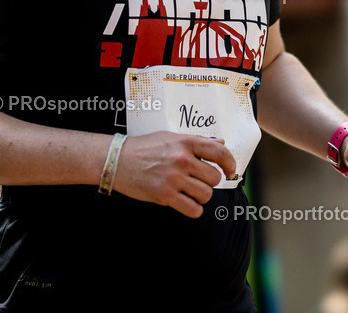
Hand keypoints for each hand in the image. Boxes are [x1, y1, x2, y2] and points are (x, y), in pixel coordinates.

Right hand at [111, 131, 235, 218]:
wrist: (117, 159)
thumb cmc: (144, 147)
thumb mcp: (171, 137)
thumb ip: (197, 141)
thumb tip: (220, 142)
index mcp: (186, 142)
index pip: (219, 152)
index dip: (230, 163)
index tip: (230, 171)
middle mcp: (182, 159)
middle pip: (214, 177)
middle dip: (210, 182)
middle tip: (199, 181)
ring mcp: (174, 178)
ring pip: (206, 194)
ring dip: (201, 196)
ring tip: (190, 192)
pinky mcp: (165, 194)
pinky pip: (193, 209)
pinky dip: (194, 209)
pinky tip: (187, 203)